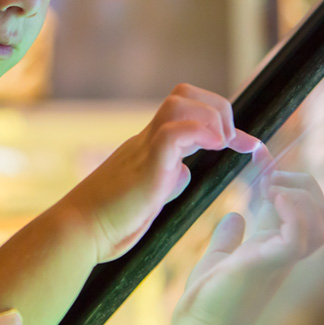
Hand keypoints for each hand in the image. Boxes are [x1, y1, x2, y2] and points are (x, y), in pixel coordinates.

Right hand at [59, 84, 260, 263]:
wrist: (78, 231)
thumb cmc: (108, 221)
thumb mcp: (148, 197)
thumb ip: (166, 181)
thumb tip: (184, 172)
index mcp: (148, 147)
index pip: (184, 112)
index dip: (218, 120)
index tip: (245, 143)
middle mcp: (146, 140)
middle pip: (183, 94)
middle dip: (218, 107)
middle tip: (232, 140)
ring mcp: (144, 149)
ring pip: (179, 102)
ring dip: (211, 116)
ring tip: (223, 143)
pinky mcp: (146, 165)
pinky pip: (174, 132)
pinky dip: (199, 131)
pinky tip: (214, 146)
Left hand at [169, 170, 323, 324]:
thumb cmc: (208, 301)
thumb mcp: (219, 259)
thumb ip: (229, 238)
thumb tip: (235, 216)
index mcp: (275, 249)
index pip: (308, 213)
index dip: (295, 185)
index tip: (264, 167)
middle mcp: (284, 255)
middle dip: (306, 187)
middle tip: (270, 179)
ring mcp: (279, 261)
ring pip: (321, 227)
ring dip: (299, 197)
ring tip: (269, 189)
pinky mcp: (266, 266)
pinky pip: (298, 239)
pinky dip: (293, 214)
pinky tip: (273, 199)